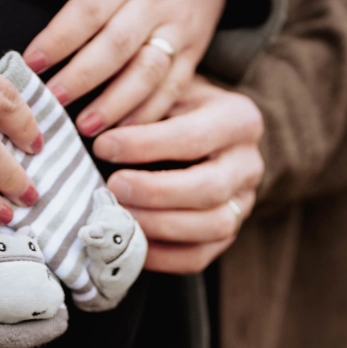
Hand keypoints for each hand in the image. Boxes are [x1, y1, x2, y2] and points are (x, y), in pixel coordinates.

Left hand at [17, 0, 224, 136]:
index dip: (59, 39)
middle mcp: (154, 2)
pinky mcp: (194, 53)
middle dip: (83, 77)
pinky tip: (124, 133)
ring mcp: (178, 30)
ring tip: (87, 127)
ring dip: (116, 104)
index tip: (31, 63)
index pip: (88, 10)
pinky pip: (174, 88)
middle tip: (53, 101)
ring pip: (148, 72)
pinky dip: (149, 114)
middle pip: (117, 45)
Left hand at [93, 76, 263, 273]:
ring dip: (158, 226)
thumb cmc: (175, 107)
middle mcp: (249, 164)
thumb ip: (143, 105)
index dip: (145, 145)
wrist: (205, 132)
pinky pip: (199, 257)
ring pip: (212, 227)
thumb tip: (97, 129)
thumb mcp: (165, 91)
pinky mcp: (227, 235)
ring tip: (118, 216)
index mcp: (239, 119)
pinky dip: (161, 257)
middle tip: (113, 187)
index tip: (102, 145)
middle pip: (210, 188)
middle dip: (155, 192)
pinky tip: (128, 243)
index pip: (193, 137)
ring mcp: (243, 204)